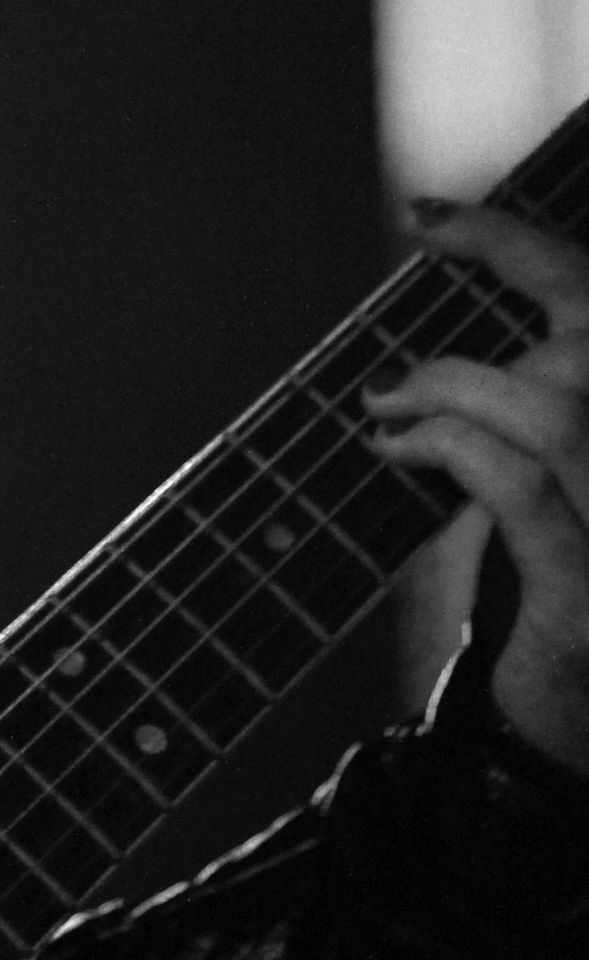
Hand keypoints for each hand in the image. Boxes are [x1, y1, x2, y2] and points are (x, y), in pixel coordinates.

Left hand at [362, 200, 588, 778]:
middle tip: (400, 322)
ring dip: (451, 386)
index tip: (424, 216)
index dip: (513, 244)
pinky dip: (449, 445)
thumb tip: (437, 357)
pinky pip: (518, 484)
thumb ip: (523, 416)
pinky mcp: (588, 588)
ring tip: (390, 405)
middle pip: (584, 344)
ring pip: (553, 408)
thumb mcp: (542, 489)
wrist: (564, 742)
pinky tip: (398, 447)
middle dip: (492, 288)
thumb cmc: (548, 603)